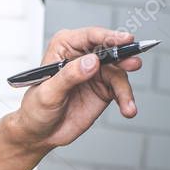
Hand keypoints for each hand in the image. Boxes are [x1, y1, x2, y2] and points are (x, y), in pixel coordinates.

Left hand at [9, 27, 142, 150]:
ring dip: (125, 89)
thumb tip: (92, 61)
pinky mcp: (105, 88)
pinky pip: (121, 90)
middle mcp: (84, 55)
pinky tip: (128, 110)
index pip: (90, 36)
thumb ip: (69, 76)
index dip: (109, 37)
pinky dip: (126, 100)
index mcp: (65, 46)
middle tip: (134, 63)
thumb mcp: (48, 93)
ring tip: (128, 105)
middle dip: (124, 57)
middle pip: (110, 50)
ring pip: (119, 72)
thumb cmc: (36, 109)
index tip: (125, 39)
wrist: (40, 133)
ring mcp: (96, 72)